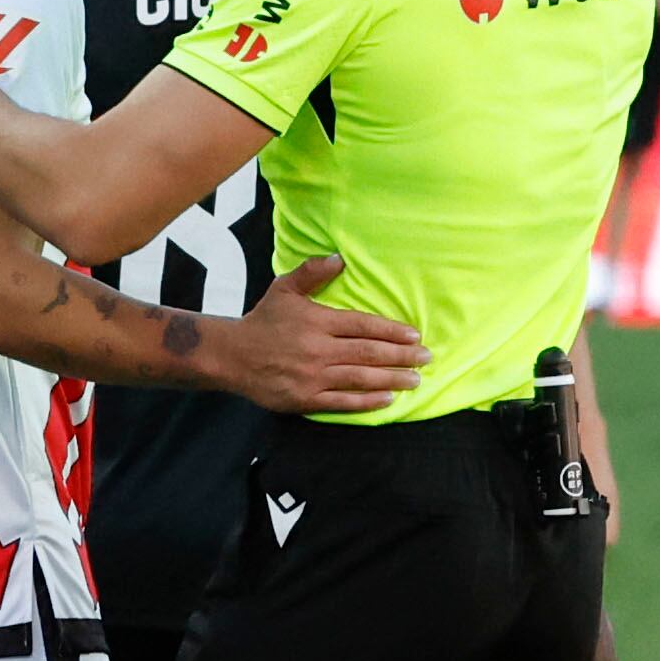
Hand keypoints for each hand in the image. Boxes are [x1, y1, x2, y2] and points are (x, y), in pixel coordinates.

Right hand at [223, 254, 427, 414]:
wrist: (232, 356)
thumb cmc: (263, 321)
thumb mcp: (285, 289)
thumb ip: (312, 273)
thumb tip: (339, 258)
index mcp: (317, 322)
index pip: (363, 325)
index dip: (391, 331)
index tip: (414, 335)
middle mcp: (318, 349)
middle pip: (368, 353)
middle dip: (401, 356)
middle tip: (426, 358)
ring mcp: (312, 377)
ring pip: (360, 378)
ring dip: (391, 379)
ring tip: (415, 380)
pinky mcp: (306, 399)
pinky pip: (343, 402)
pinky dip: (367, 402)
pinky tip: (387, 399)